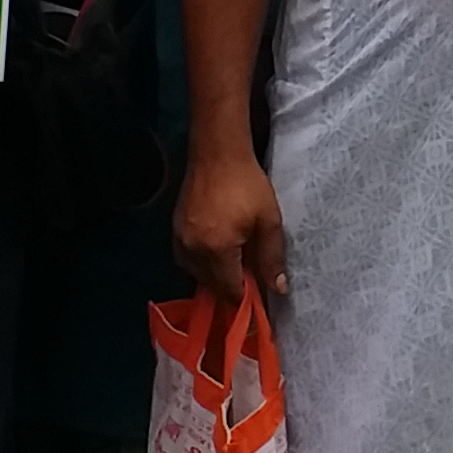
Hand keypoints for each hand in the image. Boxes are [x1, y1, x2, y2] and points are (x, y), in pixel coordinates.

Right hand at [172, 150, 288, 301]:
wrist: (217, 153)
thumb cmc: (248, 184)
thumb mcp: (269, 220)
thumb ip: (272, 257)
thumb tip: (277, 289)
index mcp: (217, 250)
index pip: (230, 291)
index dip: (246, 298)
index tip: (259, 296)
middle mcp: (193, 250)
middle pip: (212, 286)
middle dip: (231, 288)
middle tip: (251, 277)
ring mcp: (180, 240)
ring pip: (197, 275)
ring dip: (216, 277)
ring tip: (236, 263)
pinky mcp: (174, 230)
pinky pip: (187, 260)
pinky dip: (202, 264)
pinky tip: (217, 252)